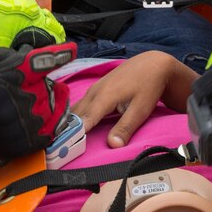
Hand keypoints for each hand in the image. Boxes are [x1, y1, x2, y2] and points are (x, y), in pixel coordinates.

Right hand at [72, 51, 196, 147]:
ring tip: (61, 139)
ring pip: (76, 108)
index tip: (64, 147)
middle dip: (67, 130)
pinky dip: (75, 115)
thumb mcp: (141, 110)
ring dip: (68, 123)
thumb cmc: (148, 87)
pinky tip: (71, 125)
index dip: (74, 133)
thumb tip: (112, 145)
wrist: (152, 64)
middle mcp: (94, 92)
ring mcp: (94, 89)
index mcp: (105, 96)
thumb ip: (125, 127)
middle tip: (59, 148)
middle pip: (76, 114)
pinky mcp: (95, 89)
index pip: (85, 119)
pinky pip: (80, 104)